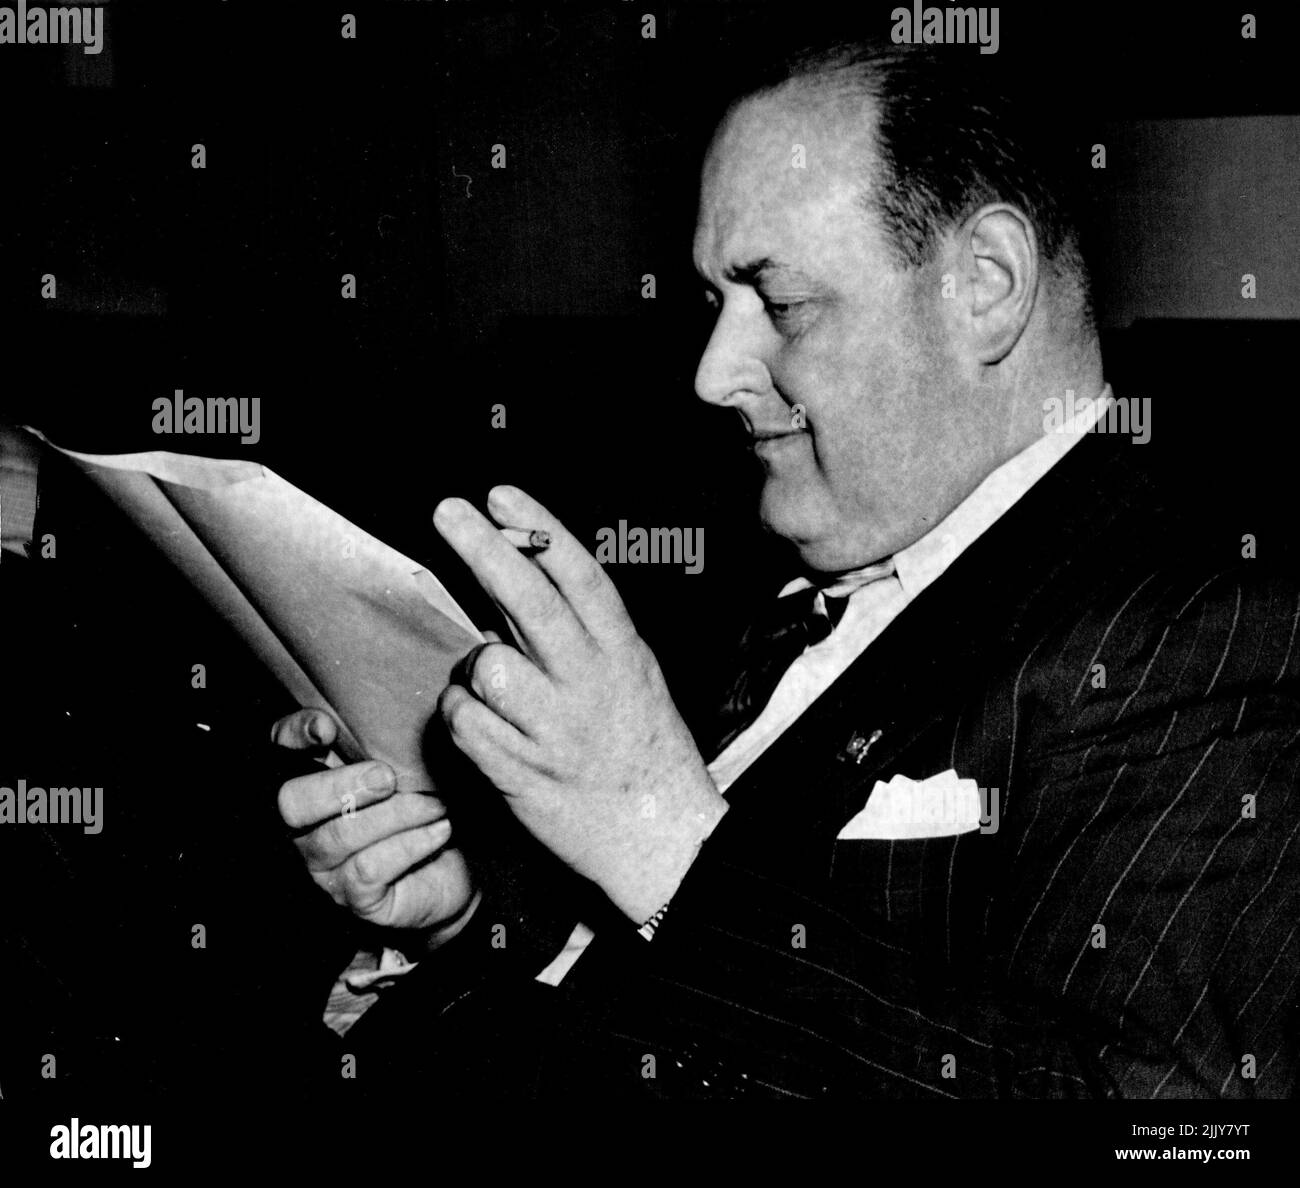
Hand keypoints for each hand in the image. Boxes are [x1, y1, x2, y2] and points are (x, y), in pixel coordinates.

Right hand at [272, 708, 479, 949]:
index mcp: (314, 784)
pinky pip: (370, 868)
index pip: (278, 752)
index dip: (293, 736)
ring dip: (395, 813)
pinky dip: (411, 843)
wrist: (460, 872)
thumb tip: (367, 709)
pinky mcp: (356, 900)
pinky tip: (440, 829)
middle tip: (388, 777)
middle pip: (290, 803)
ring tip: (436, 804)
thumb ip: (381, 739)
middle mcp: (304, 829)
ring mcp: (325, 869)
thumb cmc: (425, 809)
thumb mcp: (407, 767)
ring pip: (338, 836)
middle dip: (340, 784)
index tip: (327, 729)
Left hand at [433, 485, 727, 923]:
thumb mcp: (631, 674)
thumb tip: (515, 574)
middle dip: (484, 550)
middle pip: (530, 603)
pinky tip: (481, 724)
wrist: (664, 837)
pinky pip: (465, 724)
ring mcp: (555, 732)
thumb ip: (581, 630)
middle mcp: (590, 686)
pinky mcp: (521, 775)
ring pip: (487, 667)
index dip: (538, 529)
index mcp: (622, 654)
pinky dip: (461, 717)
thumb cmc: (643, 747)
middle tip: (448, 511)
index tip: (500, 495)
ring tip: (494, 686)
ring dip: (476, 669)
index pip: (579, 576)